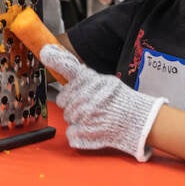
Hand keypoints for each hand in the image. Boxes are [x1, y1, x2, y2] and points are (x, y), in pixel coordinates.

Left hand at [40, 45, 166, 161]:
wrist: (138, 121)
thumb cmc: (122, 102)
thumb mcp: (105, 82)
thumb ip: (85, 77)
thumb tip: (65, 66)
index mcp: (90, 81)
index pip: (68, 67)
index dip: (55, 59)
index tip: (45, 52)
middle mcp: (84, 97)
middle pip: (63, 99)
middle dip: (72, 102)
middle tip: (88, 104)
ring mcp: (83, 116)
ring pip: (67, 116)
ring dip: (77, 117)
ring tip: (94, 116)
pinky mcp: (84, 133)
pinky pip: (71, 132)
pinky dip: (79, 133)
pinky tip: (92, 128)